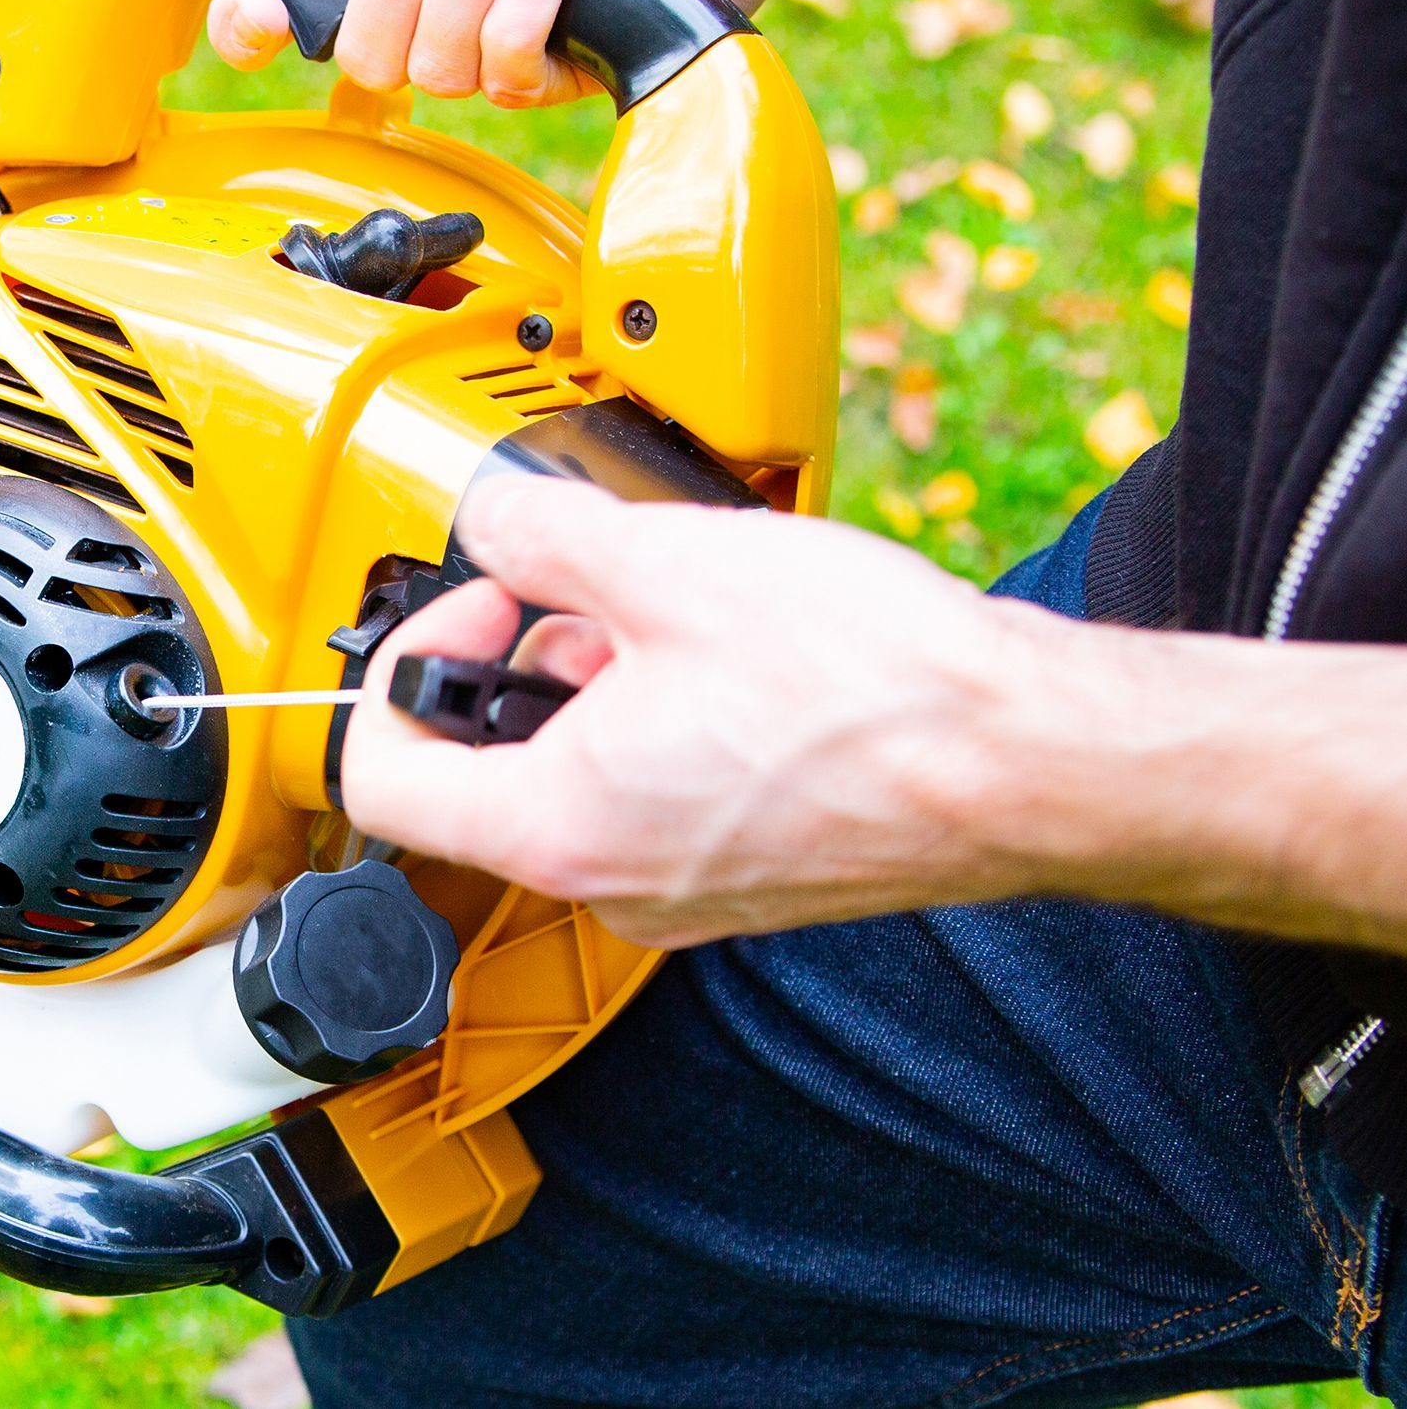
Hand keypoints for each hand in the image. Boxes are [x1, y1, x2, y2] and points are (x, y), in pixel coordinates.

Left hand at [340, 478, 1060, 946]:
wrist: (1030, 758)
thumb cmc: (873, 688)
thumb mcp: (665, 563)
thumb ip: (539, 534)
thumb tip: (491, 516)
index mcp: (555, 829)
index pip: (379, 780)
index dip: (405, 669)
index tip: (478, 605)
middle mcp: (609, 885)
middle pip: (484, 773)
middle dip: (522, 663)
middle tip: (591, 594)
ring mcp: (683, 892)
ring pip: (579, 780)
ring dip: (602, 686)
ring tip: (684, 617)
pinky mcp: (750, 875)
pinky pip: (658, 796)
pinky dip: (669, 722)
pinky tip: (741, 662)